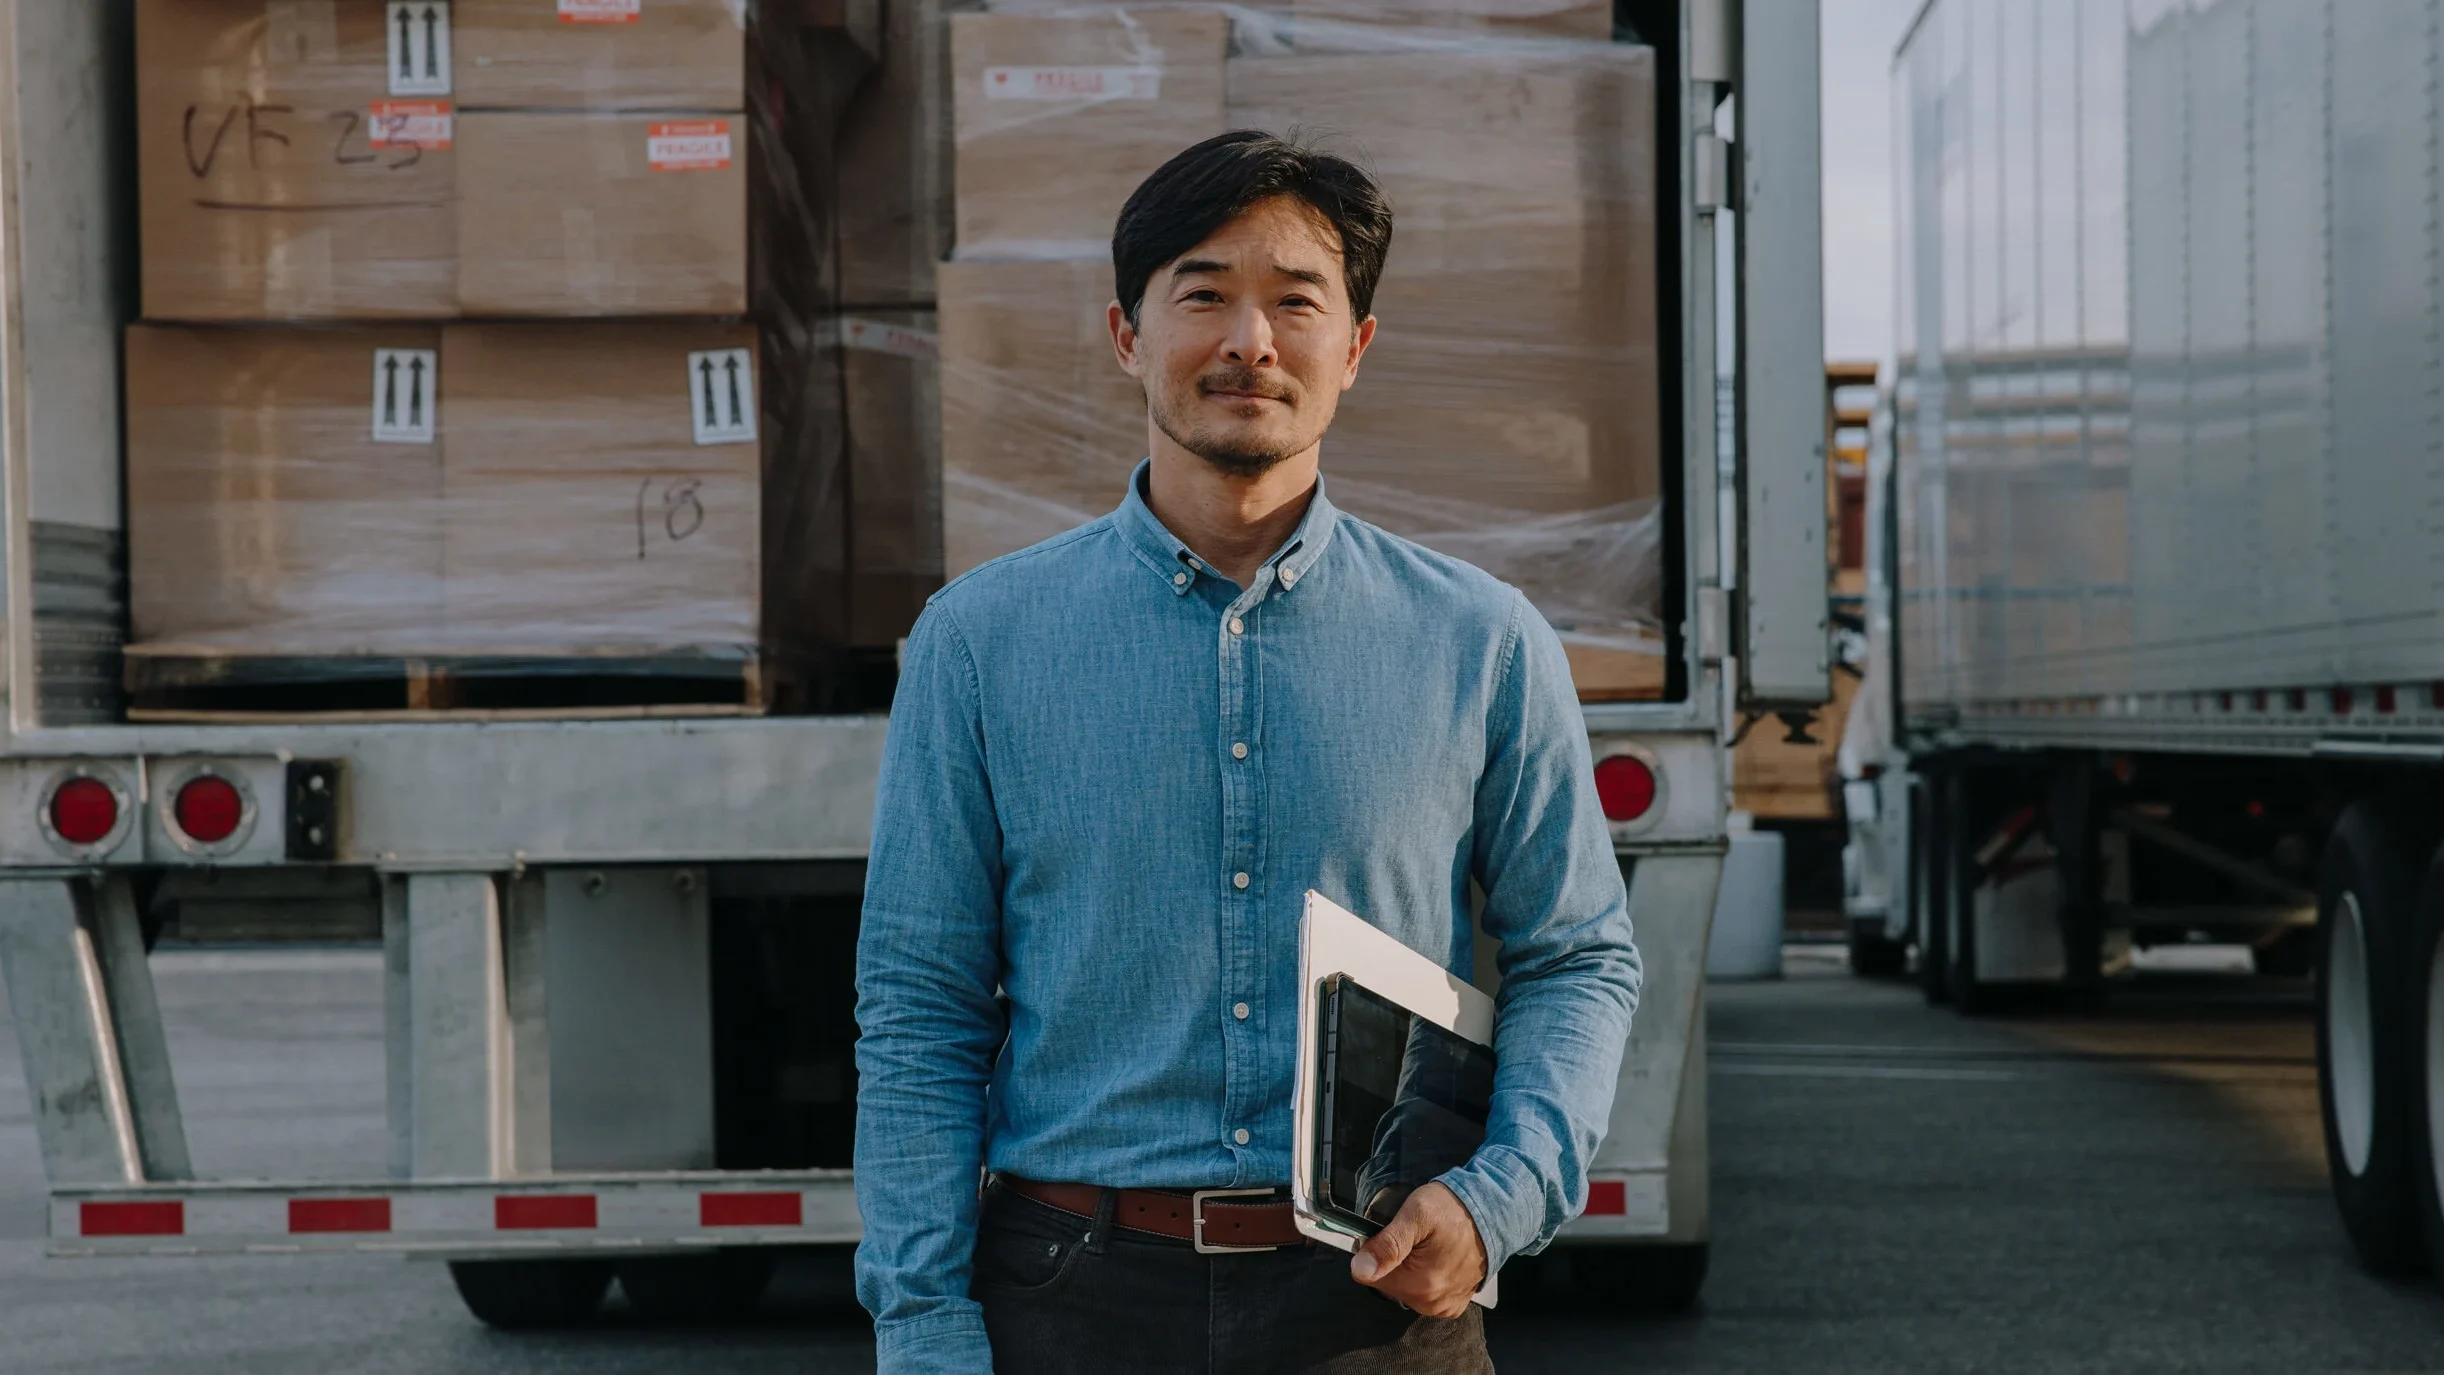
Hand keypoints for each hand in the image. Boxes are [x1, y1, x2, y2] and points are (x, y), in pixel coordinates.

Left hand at [1347, 1181, 1486, 1318]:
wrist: (1493, 1213)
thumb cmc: (1455, 1210)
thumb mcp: (1416, 1214)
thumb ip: (1388, 1243)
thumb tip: (1360, 1269)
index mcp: (1419, 1285)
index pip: (1368, 1275)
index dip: (1376, 1250)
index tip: (1393, 1234)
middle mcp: (1432, 1303)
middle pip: (1387, 1283)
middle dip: (1394, 1260)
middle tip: (1415, 1237)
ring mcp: (1444, 1306)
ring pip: (1404, 1288)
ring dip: (1410, 1268)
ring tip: (1428, 1245)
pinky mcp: (1453, 1305)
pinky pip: (1424, 1294)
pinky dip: (1425, 1278)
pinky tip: (1438, 1258)